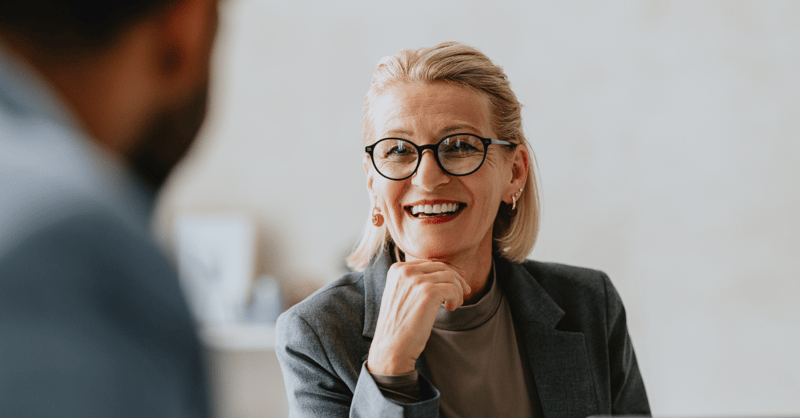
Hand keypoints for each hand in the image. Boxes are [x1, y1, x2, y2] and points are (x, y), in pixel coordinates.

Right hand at [366, 260, 469, 375]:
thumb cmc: (400, 325)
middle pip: (441, 267)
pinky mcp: (428, 292)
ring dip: (458, 290)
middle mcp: (405, 270)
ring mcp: (416, 280)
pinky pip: (453, 289)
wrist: (392, 347)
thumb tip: (448, 270)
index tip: (458, 281)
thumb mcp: (403, 294)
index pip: (430, 263)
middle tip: (466, 292)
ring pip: (450, 277)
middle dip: (457, 278)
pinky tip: (451, 308)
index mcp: (397, 269)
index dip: (447, 271)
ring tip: (454, 304)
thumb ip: (417, 280)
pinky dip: (456, 298)